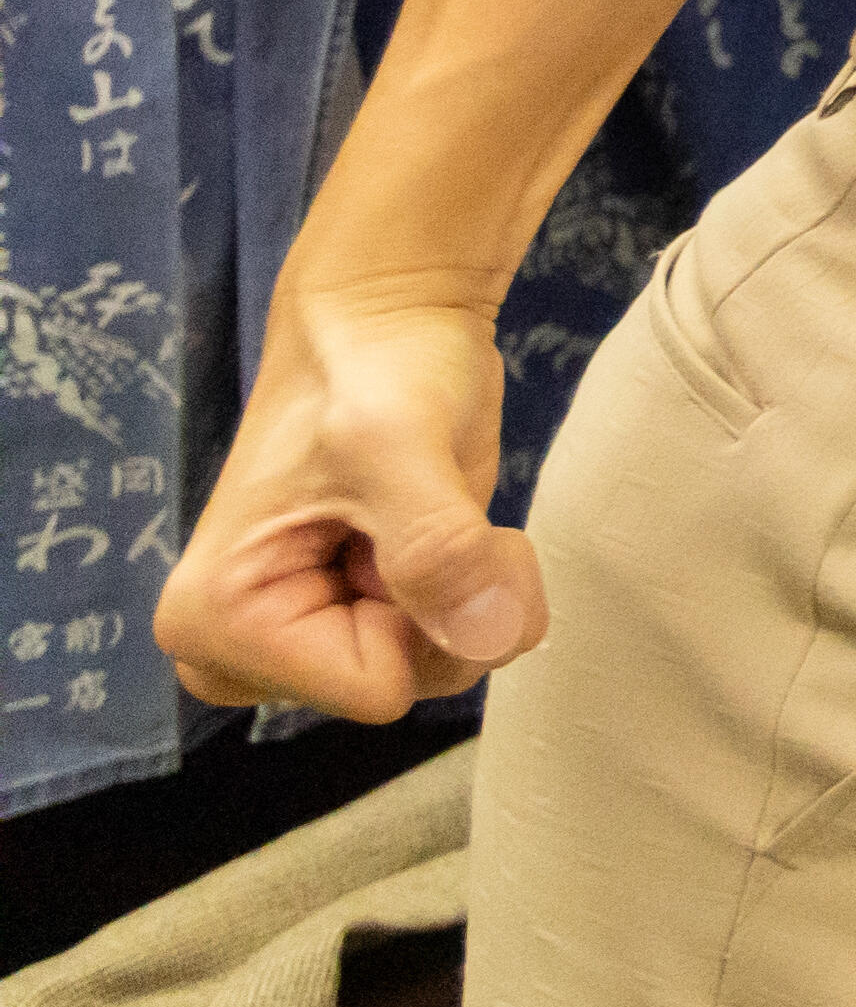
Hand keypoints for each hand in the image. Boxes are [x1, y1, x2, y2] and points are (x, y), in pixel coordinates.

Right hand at [154, 279, 532, 720]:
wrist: (390, 317)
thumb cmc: (374, 367)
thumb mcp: (398, 445)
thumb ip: (437, 548)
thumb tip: (489, 638)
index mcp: (216, 622)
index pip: (374, 689)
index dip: (426, 613)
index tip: (416, 519)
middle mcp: (246, 647)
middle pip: (408, 685)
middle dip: (451, 604)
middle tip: (429, 507)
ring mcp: (308, 632)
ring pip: (442, 666)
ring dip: (473, 589)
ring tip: (434, 507)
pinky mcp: (362, 610)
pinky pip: (461, 641)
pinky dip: (486, 586)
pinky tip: (450, 524)